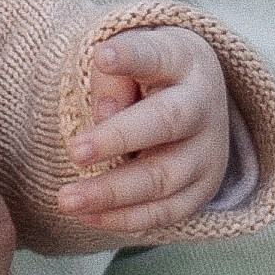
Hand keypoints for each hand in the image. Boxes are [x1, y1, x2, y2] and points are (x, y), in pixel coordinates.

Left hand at [56, 27, 230, 233]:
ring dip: (112, 192)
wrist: (195, 100)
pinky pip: (165, 212)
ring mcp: (207, 153)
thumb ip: (112, 79)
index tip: (103, 56)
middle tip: (75, 151)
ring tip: (67, 199)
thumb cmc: (148, 75)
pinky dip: (124, 218)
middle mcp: (203, 107)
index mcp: (184, 61)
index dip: (132, 56)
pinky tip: (86, 216)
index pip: (158, 56)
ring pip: (164, 178)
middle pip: (167, 122)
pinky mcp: (202, 189)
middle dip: (119, 139)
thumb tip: (105, 115)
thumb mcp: (130, 58)